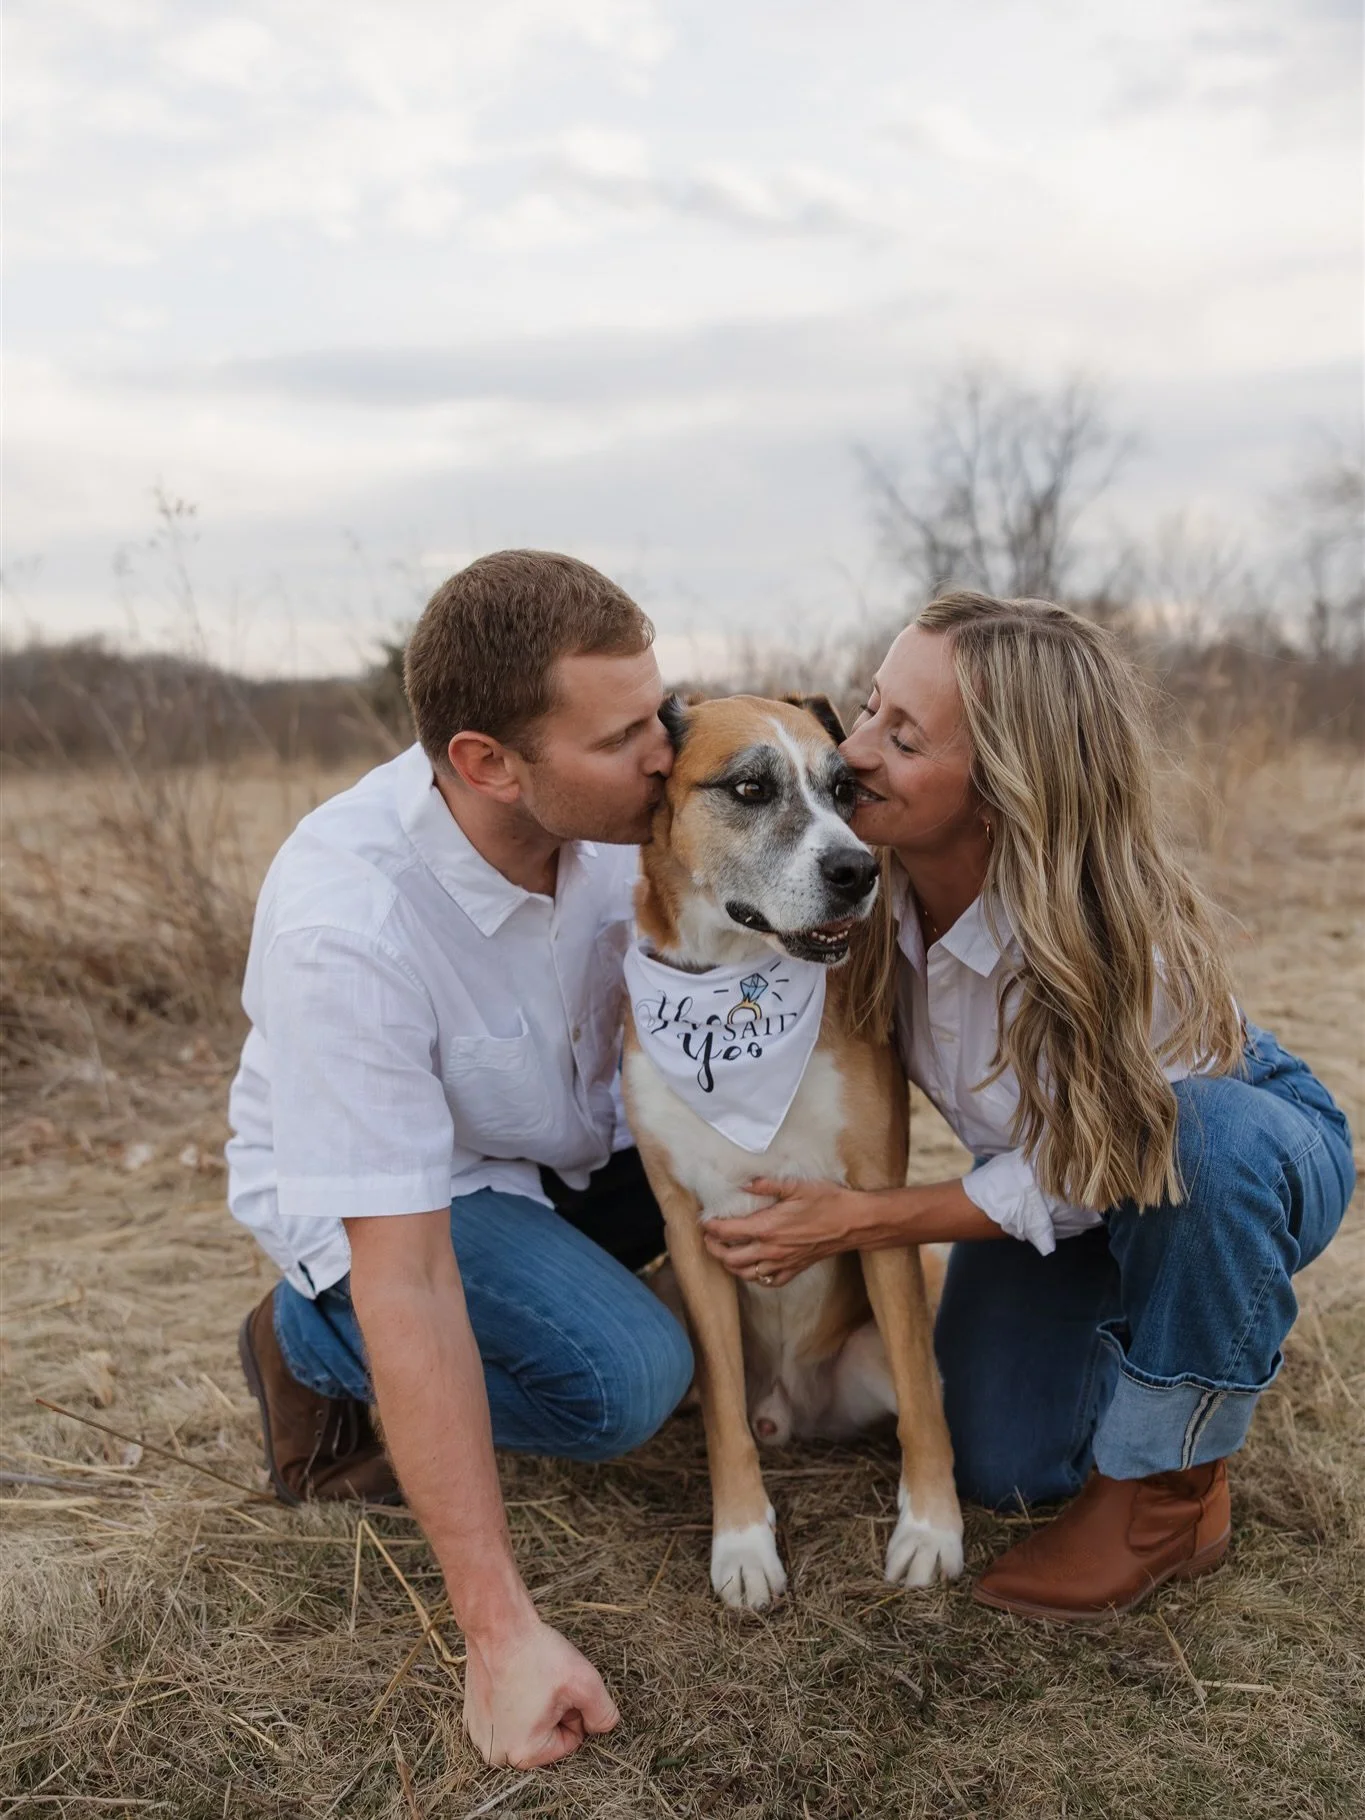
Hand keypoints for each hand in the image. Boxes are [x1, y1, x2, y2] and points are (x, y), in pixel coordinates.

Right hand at [462, 1614, 619, 1767]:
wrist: (498, 1624)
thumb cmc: (538, 1654)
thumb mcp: (585, 1682)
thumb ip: (603, 1714)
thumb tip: (603, 1728)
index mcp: (523, 1753)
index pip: (569, 1742)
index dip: (573, 1712)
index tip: (560, 1688)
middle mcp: (496, 1753)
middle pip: (546, 1737)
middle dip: (552, 1711)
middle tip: (545, 1682)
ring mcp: (479, 1736)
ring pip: (526, 1727)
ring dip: (533, 1707)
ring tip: (527, 1678)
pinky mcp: (472, 1717)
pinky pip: (505, 1718)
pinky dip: (513, 1701)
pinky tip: (512, 1678)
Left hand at [702, 1177, 879, 1286]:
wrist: (854, 1222)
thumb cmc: (828, 1201)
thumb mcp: (796, 1185)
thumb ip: (767, 1184)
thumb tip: (744, 1183)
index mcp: (768, 1227)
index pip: (727, 1232)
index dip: (711, 1227)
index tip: (705, 1221)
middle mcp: (771, 1249)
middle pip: (729, 1258)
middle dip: (713, 1248)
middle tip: (709, 1238)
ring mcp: (782, 1263)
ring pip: (745, 1273)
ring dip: (730, 1265)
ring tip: (725, 1253)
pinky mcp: (794, 1270)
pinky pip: (768, 1281)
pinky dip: (754, 1276)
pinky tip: (753, 1266)